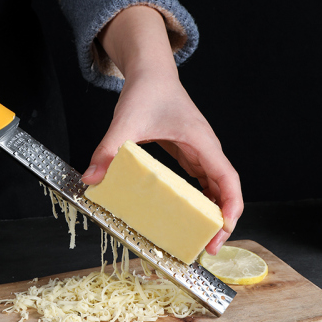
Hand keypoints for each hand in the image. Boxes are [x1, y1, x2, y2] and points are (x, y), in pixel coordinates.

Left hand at [82, 6, 242, 253]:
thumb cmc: (146, 91)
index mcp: (201, 141)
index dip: (231, 206)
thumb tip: (91, 179)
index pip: (227, 178)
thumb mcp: (125, 122)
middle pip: (226, 189)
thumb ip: (108, 150)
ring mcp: (200, 151)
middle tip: (209, 248)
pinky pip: (202, 181)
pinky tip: (190, 215)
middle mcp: (206, 148)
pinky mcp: (189, 152)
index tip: (223, 229)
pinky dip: (201, 200)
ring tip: (201, 238)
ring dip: (213, 212)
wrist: (151, 73)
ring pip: (216, 187)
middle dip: (222, 219)